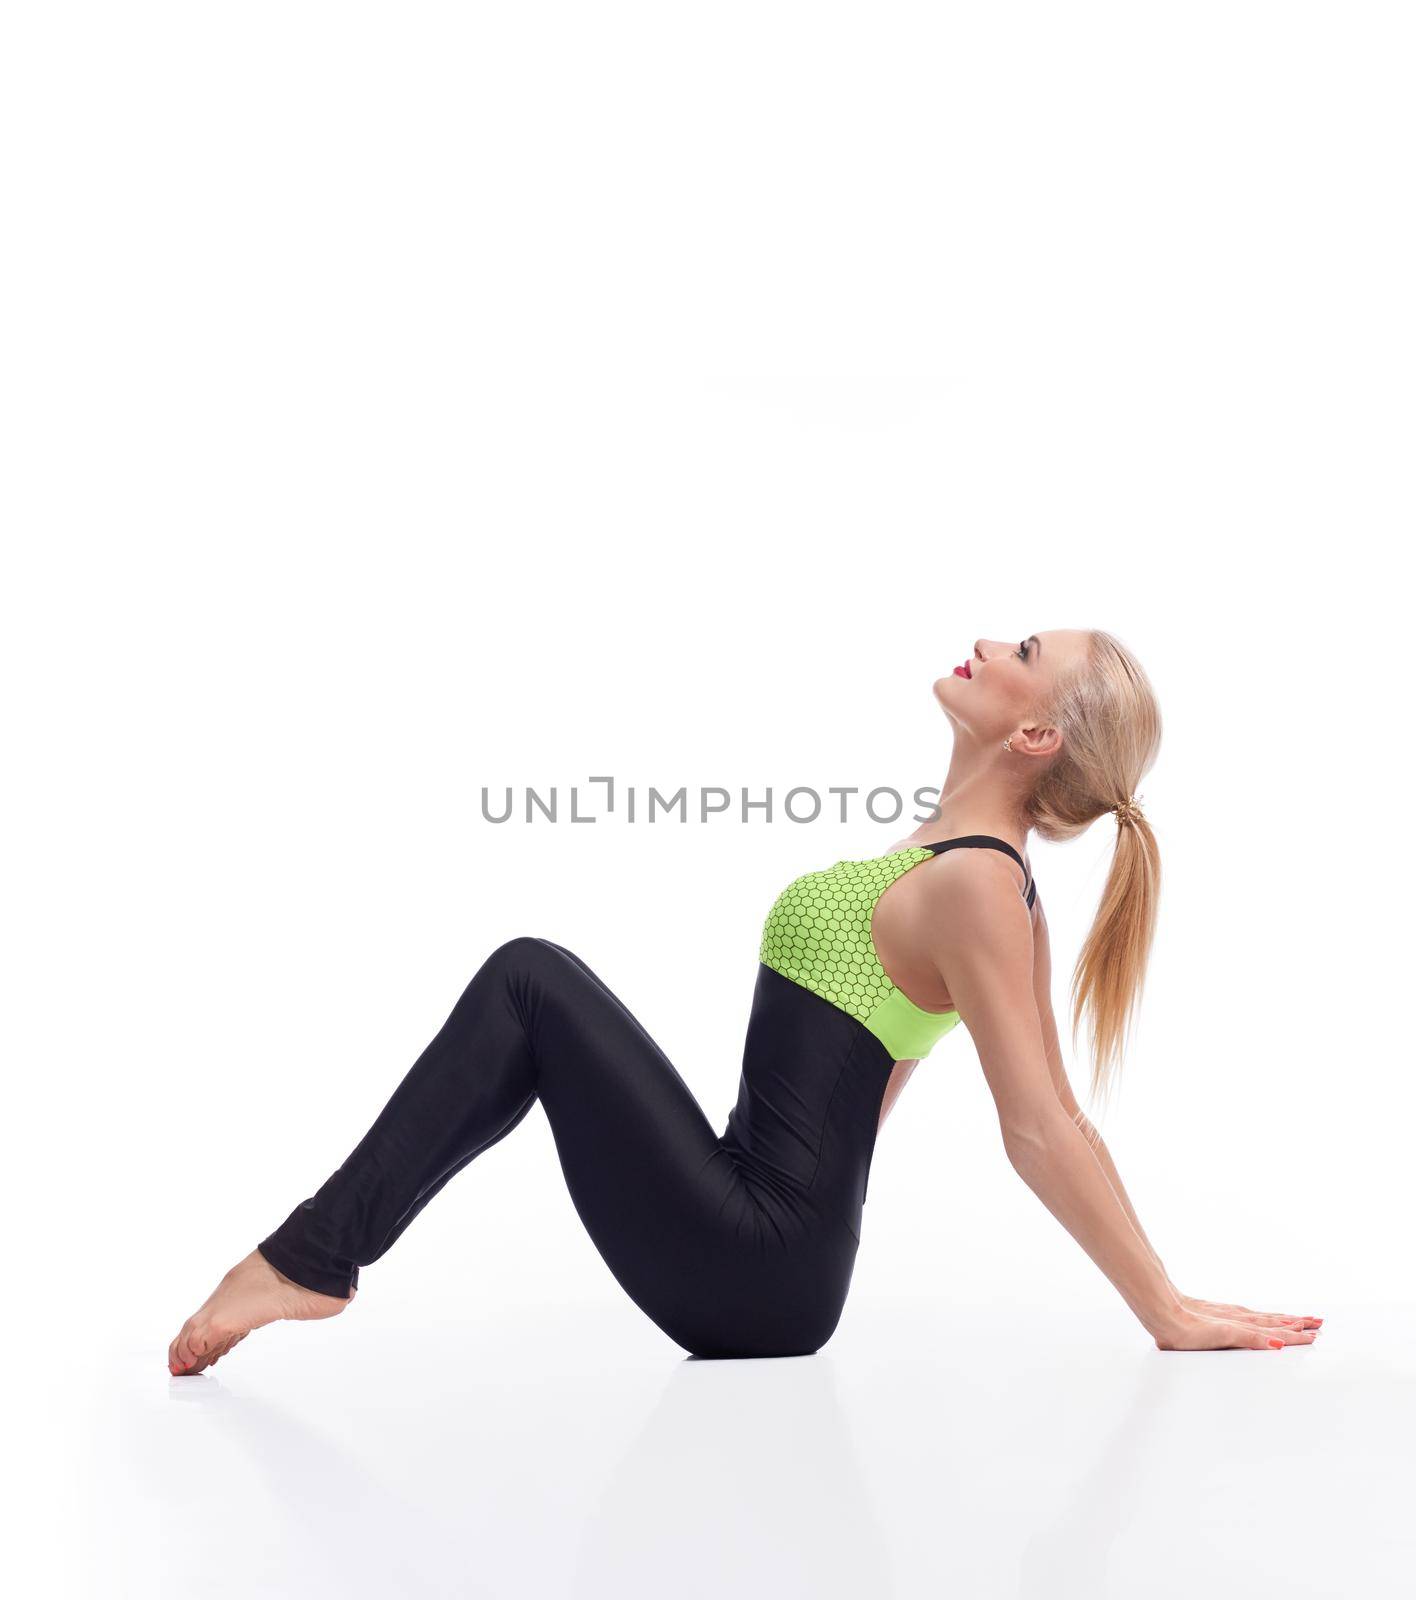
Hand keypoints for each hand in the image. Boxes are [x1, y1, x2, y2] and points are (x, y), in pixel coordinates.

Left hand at [1176, 1291, 1321, 1332]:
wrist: (1164, 1313)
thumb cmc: (1189, 1330)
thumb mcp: (1225, 1336)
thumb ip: (1252, 1338)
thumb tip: (1278, 1342)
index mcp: (1244, 1326)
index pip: (1277, 1331)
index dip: (1296, 1334)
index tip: (1315, 1335)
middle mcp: (1241, 1319)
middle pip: (1275, 1322)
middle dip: (1297, 1324)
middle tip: (1318, 1324)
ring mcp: (1232, 1315)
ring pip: (1265, 1317)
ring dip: (1285, 1319)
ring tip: (1301, 1319)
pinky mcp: (1221, 1314)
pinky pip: (1252, 1315)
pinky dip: (1266, 1317)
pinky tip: (1267, 1318)